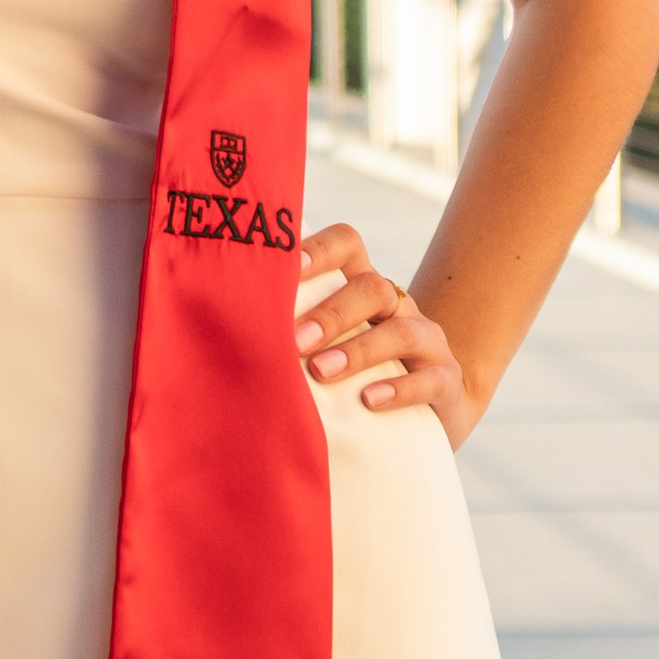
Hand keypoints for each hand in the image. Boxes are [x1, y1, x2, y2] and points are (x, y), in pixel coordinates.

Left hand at [294, 222, 469, 443]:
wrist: (427, 415)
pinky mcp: (446, 381)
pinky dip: (399, 389)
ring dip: (358, 349)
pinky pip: (431, 378)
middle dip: (330, 312)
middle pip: (372, 287)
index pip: (347, 243)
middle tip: (293, 341)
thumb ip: (284, 331)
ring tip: (322, 371)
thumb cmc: (350, 376)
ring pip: (401, 330)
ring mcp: (428, 341)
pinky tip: (370, 401)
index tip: (283, 270)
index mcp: (361, 286)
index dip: (317, 250)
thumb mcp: (321, 348)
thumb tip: (212, 328)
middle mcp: (397, 305)